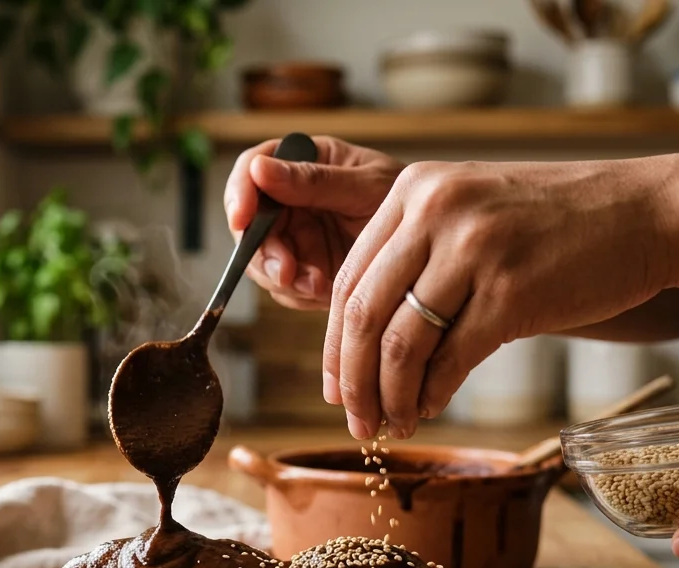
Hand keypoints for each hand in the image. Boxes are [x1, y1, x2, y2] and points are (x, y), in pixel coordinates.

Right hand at [224, 137, 403, 309]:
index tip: (243, 218)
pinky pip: (285, 289)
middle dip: (263, 253)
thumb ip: (314, 181)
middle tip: (287, 272)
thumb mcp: (366, 186)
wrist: (438, 250)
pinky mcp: (306, 271)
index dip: (240, 194)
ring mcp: (297, 238)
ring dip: (283, 279)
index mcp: (304, 163)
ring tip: (319, 285)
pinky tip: (326, 292)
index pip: (252, 171)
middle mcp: (293, 200)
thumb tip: (258, 168)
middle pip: (248, 225)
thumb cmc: (415, 202)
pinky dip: (300, 295)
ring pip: (262, 262)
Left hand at [324, 157, 671, 439]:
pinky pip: (451, 360)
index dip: (333, 344)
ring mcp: (474, 250)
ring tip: (392, 426)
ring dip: (390, 398)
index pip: (347, 278)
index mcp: (415, 189)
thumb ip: (418, 259)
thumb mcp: (474, 215)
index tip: (335, 387)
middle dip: (351, 381)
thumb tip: (365, 346)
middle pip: (361, 315)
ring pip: (399, 344)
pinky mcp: (512, 292)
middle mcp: (436, 211)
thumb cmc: (559, 225)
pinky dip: (432, 395)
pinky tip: (429, 410)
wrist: (650, 214)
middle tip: (355, 421)